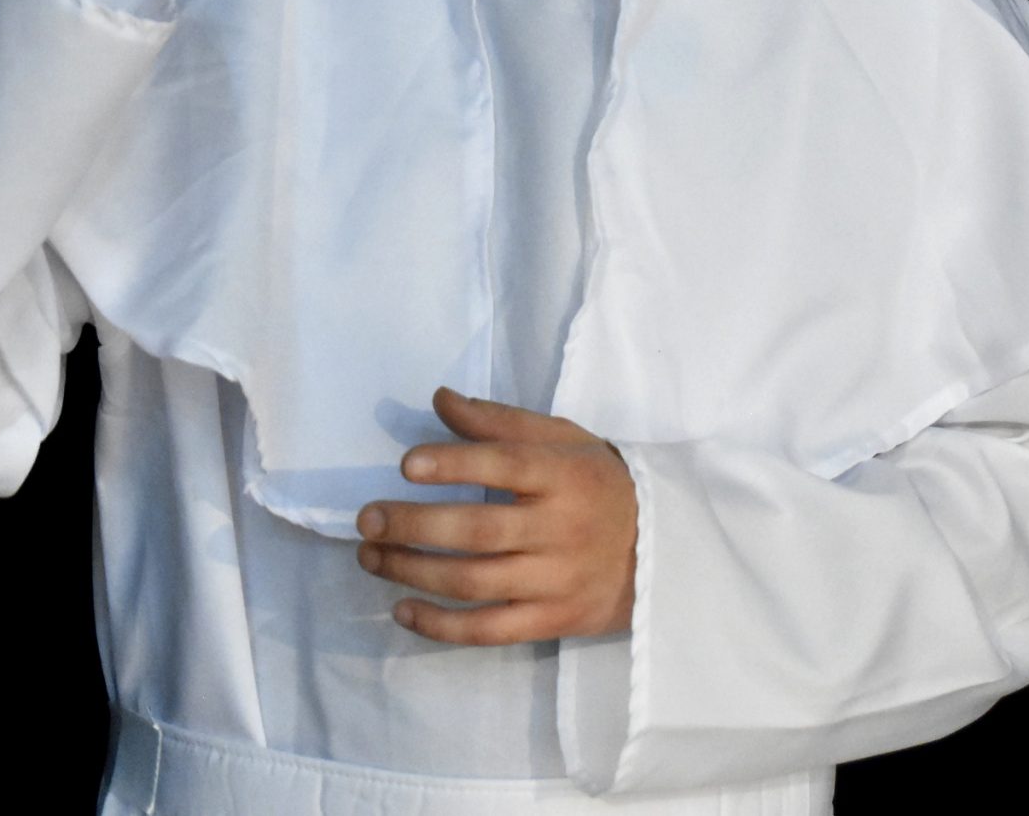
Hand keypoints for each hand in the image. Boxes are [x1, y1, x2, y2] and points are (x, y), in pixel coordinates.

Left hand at [355, 387, 637, 645]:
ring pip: (475, 583)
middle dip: (415, 526)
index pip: (506, 465)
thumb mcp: (562, 439)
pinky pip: (489, 630)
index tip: (407, 464)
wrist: (661, 549)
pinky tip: (402, 610)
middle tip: (368, 519)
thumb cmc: (598, 484)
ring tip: (371, 556)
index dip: (455, 464)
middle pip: (479, 531)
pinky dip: (441, 626)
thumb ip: (499, 421)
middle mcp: (560, 530)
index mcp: (564, 476)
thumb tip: (440, 399)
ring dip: (414, 572)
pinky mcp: (552, 621)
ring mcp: (556, 581)